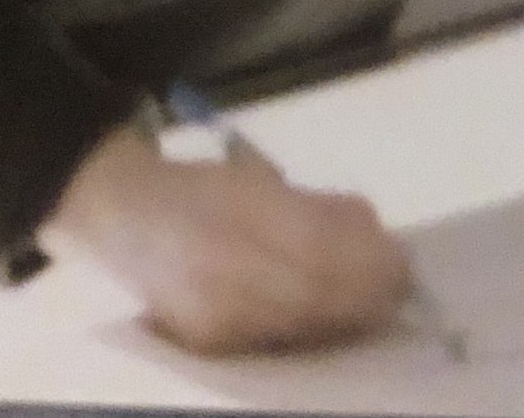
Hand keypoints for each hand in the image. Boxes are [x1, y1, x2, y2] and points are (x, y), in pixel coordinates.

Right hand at [42, 122, 411, 355]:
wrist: (120, 214)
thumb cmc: (200, 188)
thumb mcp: (263, 181)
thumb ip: (318, 208)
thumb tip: (375, 234)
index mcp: (241, 212)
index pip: (326, 249)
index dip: (374, 262)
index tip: (403, 260)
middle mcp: (225, 267)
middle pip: (321, 293)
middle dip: (370, 292)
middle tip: (399, 284)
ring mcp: (215, 312)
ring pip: (305, 323)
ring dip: (348, 313)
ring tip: (372, 298)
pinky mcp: (209, 341)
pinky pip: (278, 340)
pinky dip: (312, 328)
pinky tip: (327, 314)